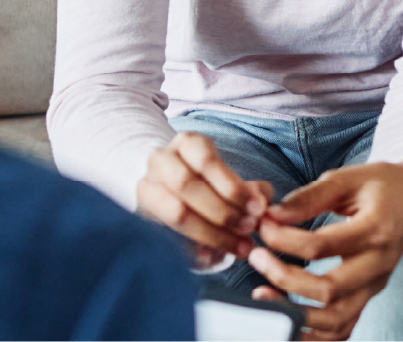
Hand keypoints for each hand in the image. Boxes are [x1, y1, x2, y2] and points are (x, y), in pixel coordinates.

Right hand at [135, 132, 272, 267]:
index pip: (206, 161)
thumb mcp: (230, 177)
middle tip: (248, 229)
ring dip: (211, 233)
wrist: (170, 188)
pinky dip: (192, 250)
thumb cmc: (209, 182)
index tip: (257, 209)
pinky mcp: (141, 217)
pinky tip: (214, 258)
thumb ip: (251, 189)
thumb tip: (260, 204)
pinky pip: (167, 237)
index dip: (232, 187)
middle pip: (187, 185)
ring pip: (175, 212)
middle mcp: (160, 161)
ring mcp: (146, 188)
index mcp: (186, 144)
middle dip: (222, 211)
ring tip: (238, 246)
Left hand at [247, 160, 402, 341]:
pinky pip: (342, 328)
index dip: (285, 239)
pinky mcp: (369, 296)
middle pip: (329, 290)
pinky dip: (313, 332)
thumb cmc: (380, 184)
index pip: (322, 246)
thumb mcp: (347, 178)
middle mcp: (378, 265)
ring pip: (336, 320)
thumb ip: (310, 196)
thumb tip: (273, 214)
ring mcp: (375, 286)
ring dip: (295, 314)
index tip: (264, 225)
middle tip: (256, 257)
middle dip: (285, 278)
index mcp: (375, 230)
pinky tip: (286, 318)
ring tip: (263, 295)